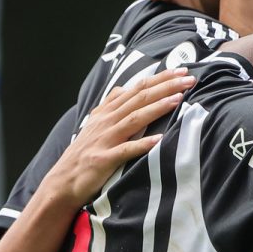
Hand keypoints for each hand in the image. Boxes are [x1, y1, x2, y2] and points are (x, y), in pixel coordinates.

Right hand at [42, 71, 193, 208]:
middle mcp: (107, 120)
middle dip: (165, 86)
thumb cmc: (85, 152)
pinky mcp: (104, 159)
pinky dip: (142, 144)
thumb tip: (125, 87)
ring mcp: (106, 139)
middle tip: (188, 79)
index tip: (181, 71)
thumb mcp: (96, 123)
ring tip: (177, 99)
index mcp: (107, 111)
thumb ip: (111, 105)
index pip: (137, 88)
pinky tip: (158, 140)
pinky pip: (125, 150)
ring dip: (157, 108)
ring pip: (134, 119)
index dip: (160, 78)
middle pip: (139, 98)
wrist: (64, 179)